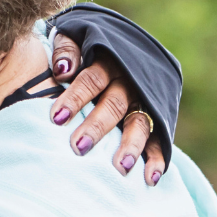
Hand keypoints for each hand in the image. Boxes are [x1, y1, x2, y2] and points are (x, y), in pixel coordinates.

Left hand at [48, 32, 166, 184]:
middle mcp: (130, 81)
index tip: (56, 118)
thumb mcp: (74, 38)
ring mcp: (144, 101)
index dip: (75, 97)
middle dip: (97, 126)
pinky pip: (159, 140)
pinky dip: (157, 159)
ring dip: (130, 145)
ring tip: (120, 168)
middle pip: (114, 103)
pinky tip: (150, 178)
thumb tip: (62, 70)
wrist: (114, 49)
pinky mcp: (156, 119)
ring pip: (139, 123)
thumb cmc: (82, 50)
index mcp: (109, 60)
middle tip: (79, 147)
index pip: (92, 78)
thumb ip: (66, 49)